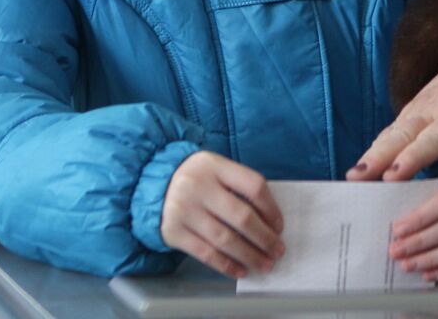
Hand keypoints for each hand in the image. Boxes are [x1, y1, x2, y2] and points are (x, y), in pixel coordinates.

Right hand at [159, 151, 284, 278]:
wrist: (157, 185)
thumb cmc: (201, 179)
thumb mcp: (219, 170)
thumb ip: (240, 187)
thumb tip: (270, 223)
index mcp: (216, 166)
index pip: (253, 185)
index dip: (271, 208)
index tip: (280, 226)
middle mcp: (198, 186)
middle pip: (241, 216)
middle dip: (264, 238)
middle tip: (278, 251)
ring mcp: (183, 210)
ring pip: (224, 239)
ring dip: (249, 255)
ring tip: (265, 264)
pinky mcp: (173, 232)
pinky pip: (205, 253)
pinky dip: (226, 265)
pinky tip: (241, 270)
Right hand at [348, 45, 437, 180]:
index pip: (433, 138)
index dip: (413, 157)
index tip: (393, 175)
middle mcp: (431, 110)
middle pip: (401, 135)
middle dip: (378, 157)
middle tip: (357, 178)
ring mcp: (417, 109)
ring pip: (390, 134)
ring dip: (370, 154)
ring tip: (351, 178)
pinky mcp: (410, 112)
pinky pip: (390, 132)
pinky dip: (373, 150)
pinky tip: (360, 172)